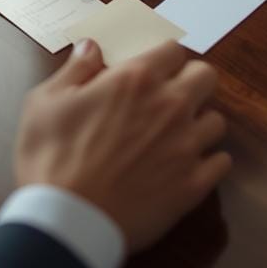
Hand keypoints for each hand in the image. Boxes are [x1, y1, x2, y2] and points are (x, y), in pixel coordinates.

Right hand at [15, 39, 229, 251]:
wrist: (68, 221)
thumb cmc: (51, 159)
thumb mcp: (45, 103)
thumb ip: (75, 70)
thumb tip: (91, 46)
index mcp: (136, 80)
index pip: (173, 50)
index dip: (163, 60)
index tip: (152, 73)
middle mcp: (170, 105)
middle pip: (206, 76)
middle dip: (190, 83)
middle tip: (168, 100)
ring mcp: (187, 145)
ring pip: (216, 121)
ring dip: (199, 125)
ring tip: (176, 138)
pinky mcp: (194, 183)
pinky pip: (221, 162)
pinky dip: (208, 163)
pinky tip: (185, 168)